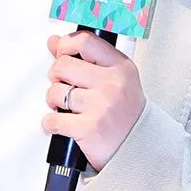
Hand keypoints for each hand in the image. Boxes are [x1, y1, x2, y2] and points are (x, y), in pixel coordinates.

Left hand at [41, 30, 144, 169]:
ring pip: (55, 91)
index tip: (62, 54)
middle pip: (63, 65)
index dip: (66, 45)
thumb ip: (84, 58)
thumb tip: (54, 41)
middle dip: (55, 76)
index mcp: (120, 67)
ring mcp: (101, 106)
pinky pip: (53, 119)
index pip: (85, 41)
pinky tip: (60, 124)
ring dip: (52, 101)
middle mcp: (112, 84)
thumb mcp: (114, 79)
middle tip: (63, 85)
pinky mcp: (89, 128)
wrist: (140, 148)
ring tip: (64, 107)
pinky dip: (50, 124)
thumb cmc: (126, 114)